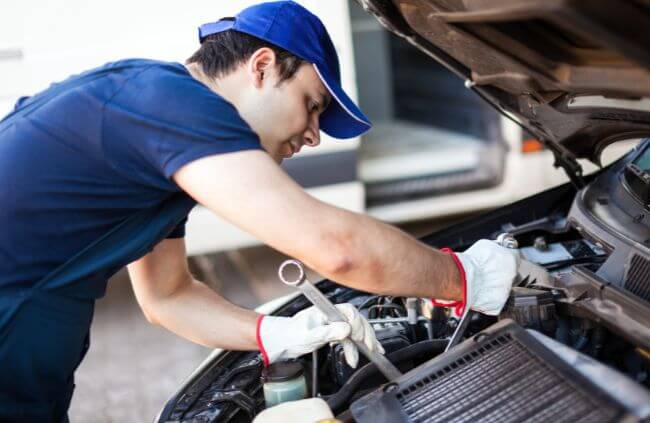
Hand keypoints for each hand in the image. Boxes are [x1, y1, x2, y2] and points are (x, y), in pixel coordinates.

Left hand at [256, 303, 383, 367]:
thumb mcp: (309, 336)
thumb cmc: (290, 335)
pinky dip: (356, 346)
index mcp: (326, 309)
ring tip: (370, 352)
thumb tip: (346, 329)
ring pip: (355, 329)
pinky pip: (349, 337)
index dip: (357, 325)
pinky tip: (360, 354)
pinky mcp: (332, 331)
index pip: (349, 312)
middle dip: (365, 333)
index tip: (359, 338)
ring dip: (363, 341)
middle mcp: (331, 314)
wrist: (280, 341)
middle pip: (356, 320)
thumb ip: (327, 332)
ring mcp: (333, 322)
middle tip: (370, 347)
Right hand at [454, 239, 519, 314]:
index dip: (507, 257)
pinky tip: (481, 290)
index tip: (501, 258)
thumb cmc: (471, 262)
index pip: (515, 256)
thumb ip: (497, 248)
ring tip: (482, 281)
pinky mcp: (498, 304)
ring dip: (495, 284)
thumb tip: (499, 248)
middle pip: (510, 273)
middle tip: (488, 270)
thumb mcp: (486, 244)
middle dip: (501, 271)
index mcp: (511, 259)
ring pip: (503, 287)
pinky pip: (495, 299)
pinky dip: (489, 296)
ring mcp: (506, 291)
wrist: (461, 278)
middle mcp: (512, 276)